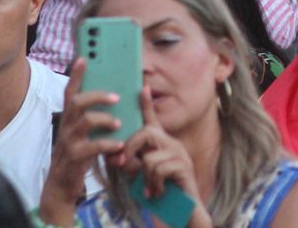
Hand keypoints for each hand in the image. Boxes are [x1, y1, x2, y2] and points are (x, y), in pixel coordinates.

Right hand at [38, 58, 131, 221]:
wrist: (61, 186)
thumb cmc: (76, 156)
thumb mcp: (80, 135)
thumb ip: (90, 120)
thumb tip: (112, 102)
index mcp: (68, 119)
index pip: (70, 92)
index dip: (75, 75)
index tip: (83, 58)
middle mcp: (66, 127)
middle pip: (77, 102)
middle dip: (97, 96)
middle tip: (116, 97)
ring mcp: (69, 142)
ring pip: (85, 122)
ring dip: (105, 120)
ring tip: (119, 124)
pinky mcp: (75, 158)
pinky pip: (93, 147)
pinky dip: (109, 145)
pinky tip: (119, 147)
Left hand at [125, 87, 212, 227]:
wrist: (183, 210)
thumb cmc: (161, 191)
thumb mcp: (142, 174)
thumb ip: (131, 162)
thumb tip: (113, 155)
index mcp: (161, 143)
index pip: (153, 119)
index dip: (146, 103)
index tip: (142, 86)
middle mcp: (172, 144)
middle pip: (146, 133)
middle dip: (130, 149)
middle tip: (123, 166)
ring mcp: (180, 154)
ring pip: (149, 157)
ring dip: (144, 177)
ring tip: (149, 188)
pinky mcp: (184, 167)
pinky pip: (158, 170)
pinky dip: (153, 184)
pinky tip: (156, 193)